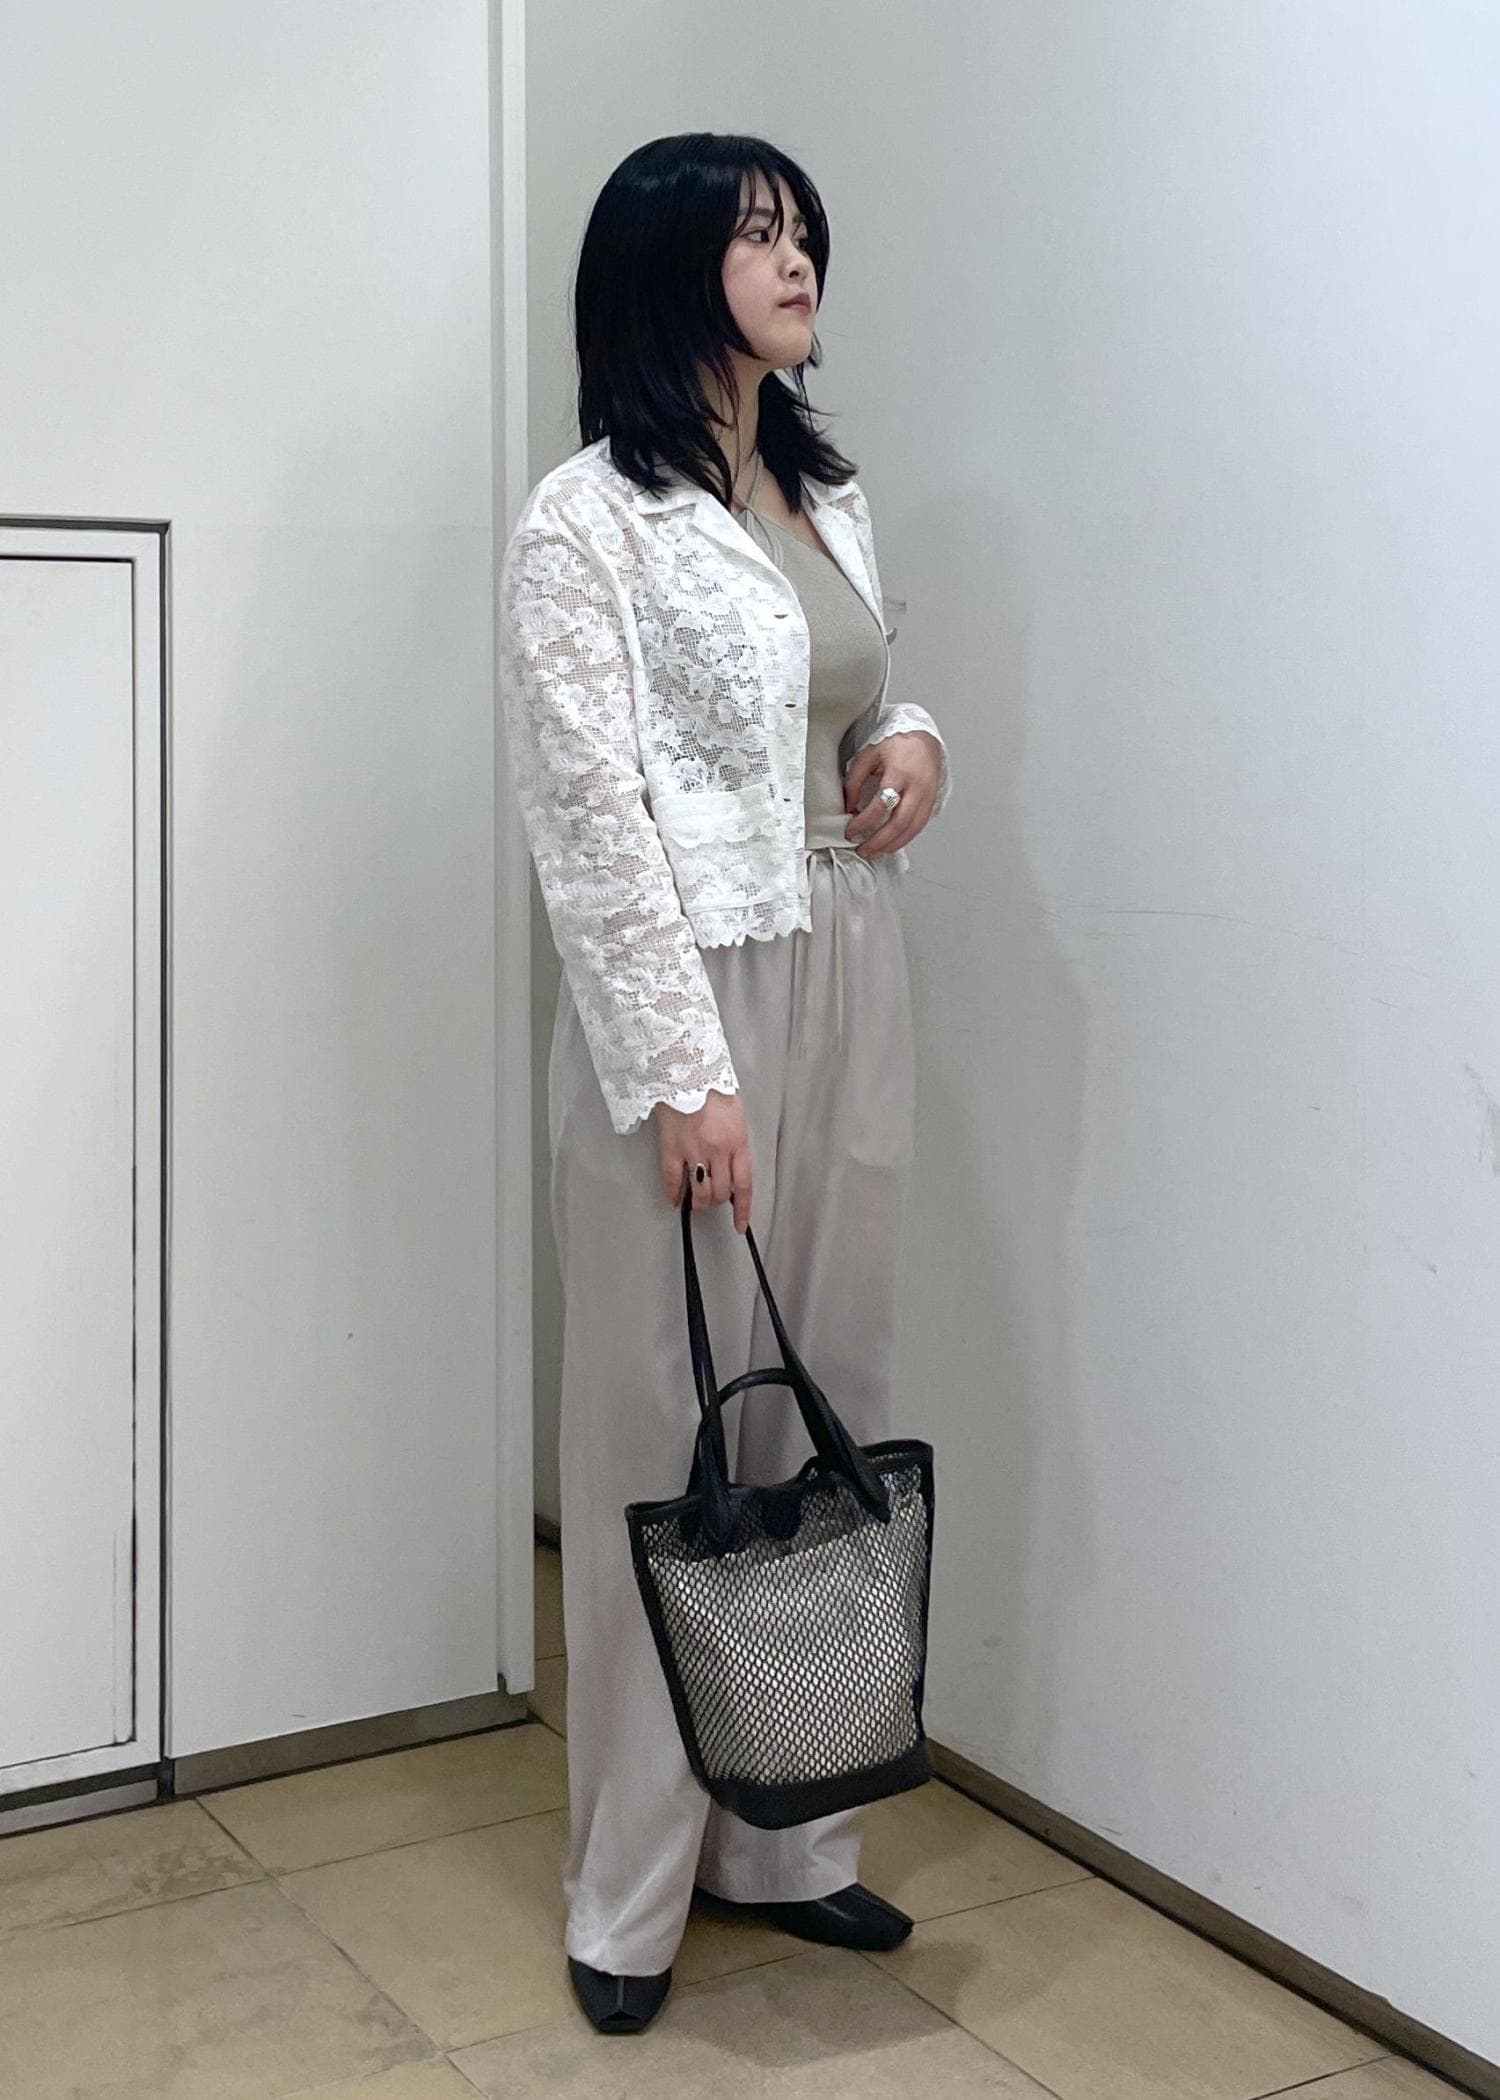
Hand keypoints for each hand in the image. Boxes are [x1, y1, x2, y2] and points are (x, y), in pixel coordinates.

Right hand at [654, 1089, 752, 1231]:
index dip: (743, 1209)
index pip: (744, 1185)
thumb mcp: (737, 1115)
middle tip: (713, 1200)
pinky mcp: (671, 1147)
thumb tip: (733, 1167)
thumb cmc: (713, 1088)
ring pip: (699, 1191)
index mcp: (737, 1142)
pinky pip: (672, 1179)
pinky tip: (673, 1199)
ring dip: (698, 1201)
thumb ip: (736, 1142)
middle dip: (717, 1201)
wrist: (688, 1070)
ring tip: (696, 1200)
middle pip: (720, 1192)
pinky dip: (673, 1193)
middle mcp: (718, 1150)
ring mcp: (693, 1150)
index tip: (740, 1225)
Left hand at [841, 731, 942, 855]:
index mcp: (900, 772)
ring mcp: (928, 796)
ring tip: (875, 851)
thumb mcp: (868, 755)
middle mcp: (918, 787)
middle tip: (863, 849)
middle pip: (899, 823)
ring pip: (912, 829)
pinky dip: (905, 838)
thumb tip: (848, 807)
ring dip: (892, 844)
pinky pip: (919, 826)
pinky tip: (892, 843)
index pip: (881, 805)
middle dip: (879, 841)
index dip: (864, 822)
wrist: (924, 737)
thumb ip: (855, 781)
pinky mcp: (932, 802)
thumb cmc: (897, 744)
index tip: (851, 831)